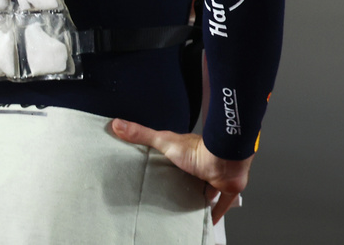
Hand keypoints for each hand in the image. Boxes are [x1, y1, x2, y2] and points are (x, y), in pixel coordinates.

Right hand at [111, 119, 250, 222]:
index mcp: (189, 154)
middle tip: (175, 195)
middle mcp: (204, 165)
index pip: (180, 160)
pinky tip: (209, 220)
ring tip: (189, 208)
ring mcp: (216, 178)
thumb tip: (117, 124)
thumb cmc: (197, 150)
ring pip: (209, 190)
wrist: (224, 159)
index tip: (164, 173)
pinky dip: (217, 212)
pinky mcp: (226, 189)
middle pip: (193, 177)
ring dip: (202, 197)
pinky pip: (222, 203)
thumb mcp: (164, 141)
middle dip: (187, 184)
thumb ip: (142, 135)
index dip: (173, 166)